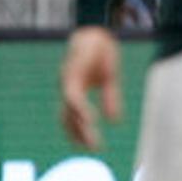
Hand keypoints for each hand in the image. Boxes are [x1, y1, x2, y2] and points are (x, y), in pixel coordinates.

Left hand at [59, 26, 121, 148]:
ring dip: (80, 128)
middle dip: (80, 135)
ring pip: (69, 111)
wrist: (97, 31)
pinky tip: (91, 120)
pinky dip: (81, 110)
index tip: (93, 147)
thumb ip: (111, 99)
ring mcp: (67, 82)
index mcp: (74, 90)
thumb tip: (115, 122)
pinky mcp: (72, 75)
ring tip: (92, 142)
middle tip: (94, 149)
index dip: (81, 132)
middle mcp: (67, 89)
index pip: (72, 118)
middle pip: (68, 118)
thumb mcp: (110, 79)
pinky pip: (74, 97)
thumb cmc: (101, 53)